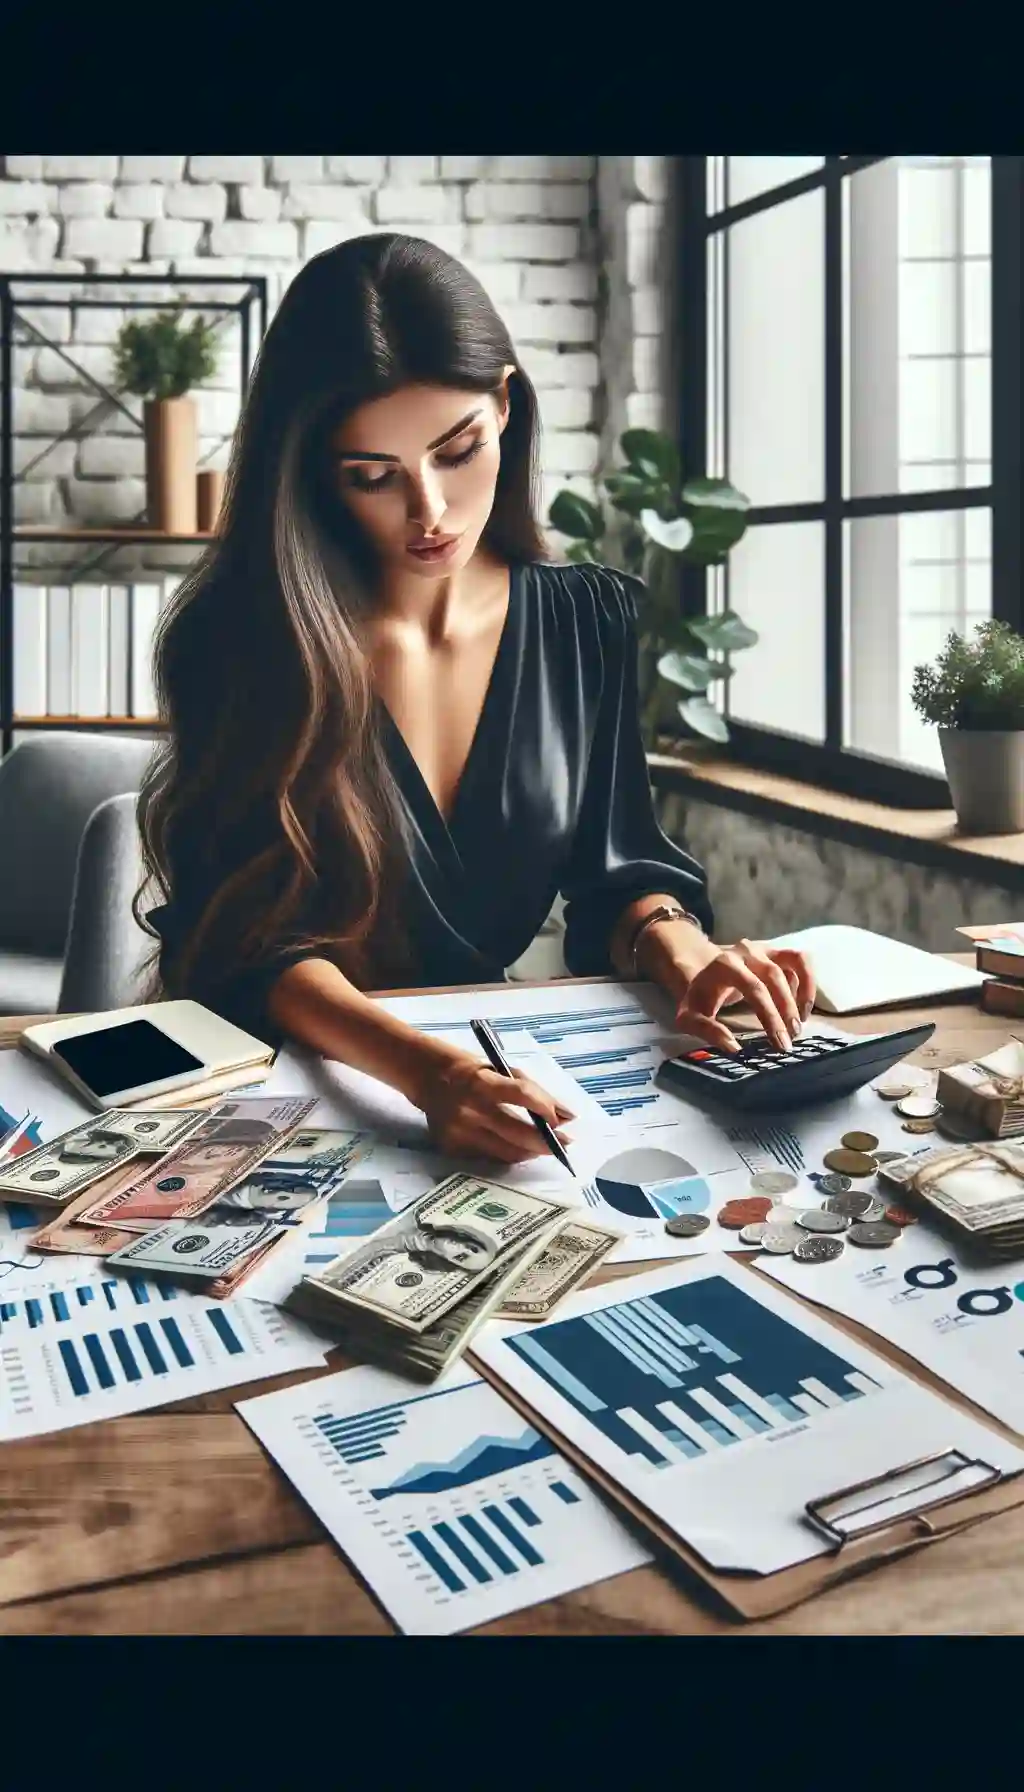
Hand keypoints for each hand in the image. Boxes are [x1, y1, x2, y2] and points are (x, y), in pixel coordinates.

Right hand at [414, 1049, 575, 1164]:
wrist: (427, 1077)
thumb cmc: (473, 1071)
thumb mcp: (502, 1070)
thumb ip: (533, 1091)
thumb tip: (567, 1116)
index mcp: (482, 1082)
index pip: (521, 1095)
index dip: (545, 1108)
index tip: (564, 1119)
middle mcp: (468, 1109)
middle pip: (518, 1133)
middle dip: (547, 1142)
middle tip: (566, 1144)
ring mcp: (458, 1132)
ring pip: (507, 1152)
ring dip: (531, 1151)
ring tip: (543, 1147)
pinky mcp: (451, 1147)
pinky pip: (490, 1157)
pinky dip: (508, 1153)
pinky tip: (518, 1148)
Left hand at [652, 934, 816, 1052]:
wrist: (703, 974)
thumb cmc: (700, 999)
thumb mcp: (691, 1017)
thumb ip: (707, 1031)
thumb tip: (734, 1048)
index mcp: (725, 965)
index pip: (754, 988)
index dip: (770, 1016)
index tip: (779, 1043)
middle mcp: (747, 951)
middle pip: (775, 978)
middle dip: (786, 1011)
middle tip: (791, 1040)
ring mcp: (764, 948)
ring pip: (795, 961)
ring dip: (804, 992)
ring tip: (801, 1023)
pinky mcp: (777, 951)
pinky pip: (800, 961)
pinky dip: (807, 982)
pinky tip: (802, 1008)